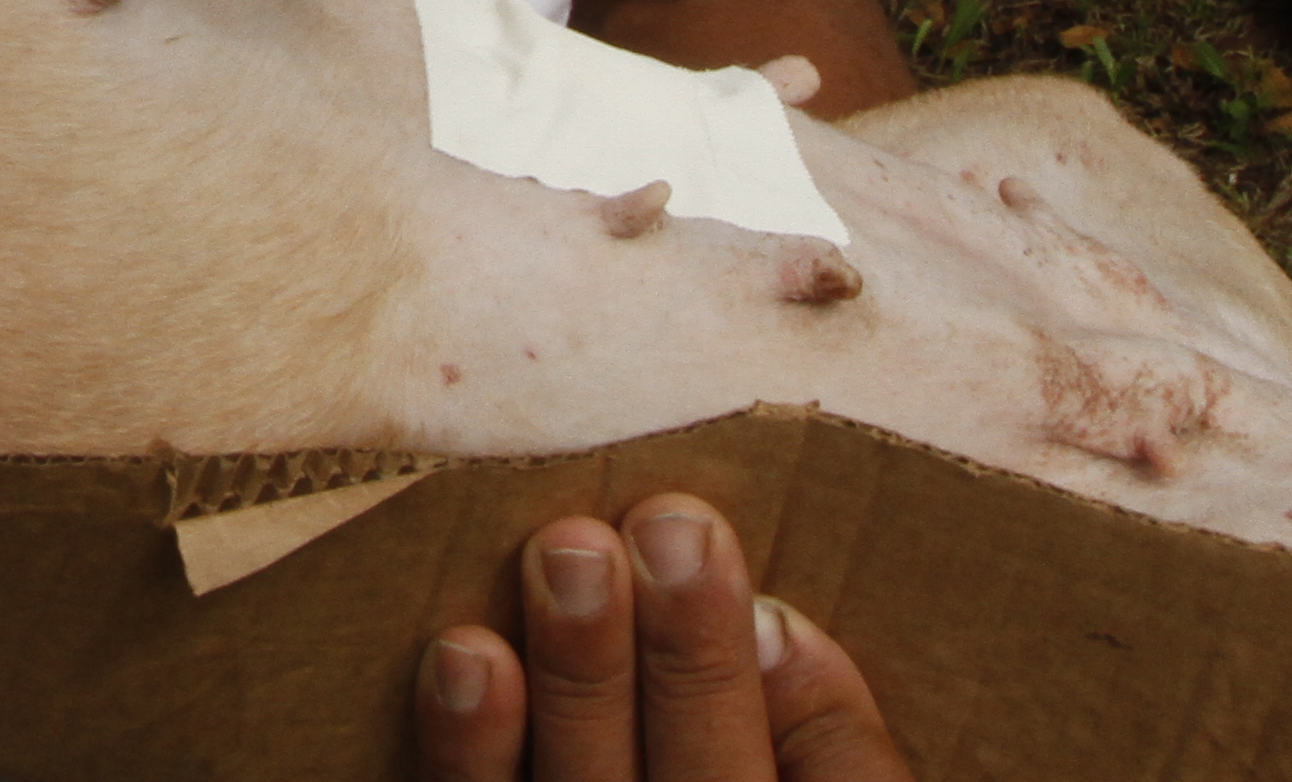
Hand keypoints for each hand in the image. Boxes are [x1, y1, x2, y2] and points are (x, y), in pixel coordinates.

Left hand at [412, 499, 909, 781]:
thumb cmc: (706, 748)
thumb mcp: (792, 763)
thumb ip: (826, 737)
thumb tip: (779, 629)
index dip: (824, 720)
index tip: (777, 614)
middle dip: (693, 665)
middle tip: (672, 532)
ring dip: (580, 675)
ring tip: (571, 552)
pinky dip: (468, 746)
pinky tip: (464, 654)